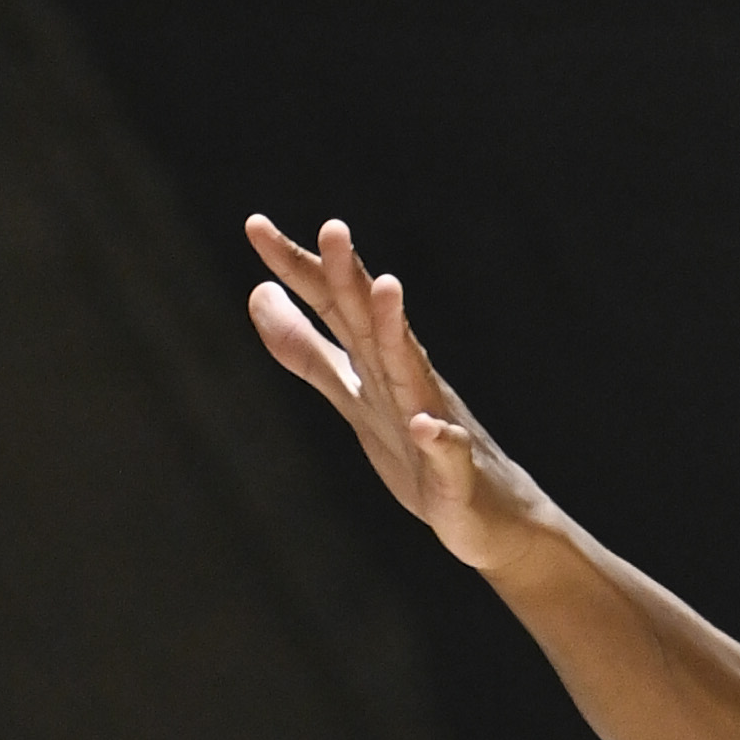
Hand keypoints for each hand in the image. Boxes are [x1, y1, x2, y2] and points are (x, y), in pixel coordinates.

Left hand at [244, 216, 544, 573]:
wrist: (484, 514)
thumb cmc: (416, 449)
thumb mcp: (351, 397)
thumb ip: (307, 351)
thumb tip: (258, 295)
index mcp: (376, 364)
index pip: (334, 305)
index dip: (298, 268)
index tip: (255, 225)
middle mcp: (405, 381)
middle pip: (372, 323)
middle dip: (351, 277)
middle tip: (332, 227)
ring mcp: (433, 422)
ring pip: (413, 370)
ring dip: (399, 331)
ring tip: (386, 287)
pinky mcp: (454, 471)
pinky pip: (447, 451)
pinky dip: (438, 437)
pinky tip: (425, 426)